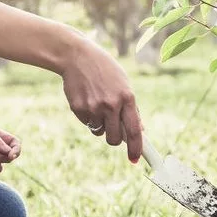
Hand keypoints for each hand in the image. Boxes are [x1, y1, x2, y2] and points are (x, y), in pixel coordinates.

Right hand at [61, 41, 142, 162]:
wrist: (77, 56)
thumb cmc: (105, 70)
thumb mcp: (123, 84)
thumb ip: (131, 108)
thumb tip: (139, 131)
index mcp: (127, 98)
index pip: (134, 131)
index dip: (136, 148)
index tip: (135, 160)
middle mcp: (111, 105)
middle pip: (115, 139)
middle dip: (115, 140)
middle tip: (113, 130)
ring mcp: (94, 108)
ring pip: (99, 132)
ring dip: (100, 125)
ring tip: (98, 104)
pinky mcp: (78, 109)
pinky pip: (87, 124)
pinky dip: (88, 118)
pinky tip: (87, 100)